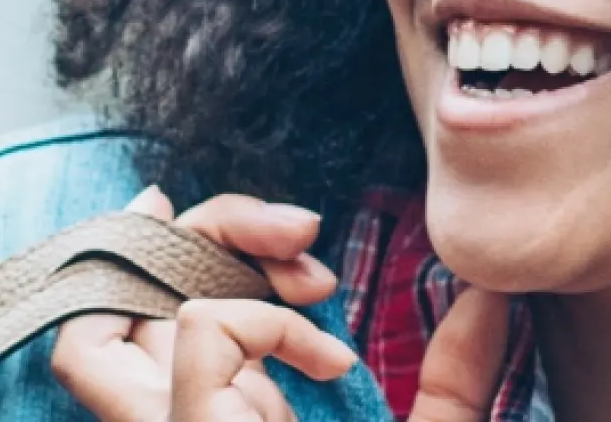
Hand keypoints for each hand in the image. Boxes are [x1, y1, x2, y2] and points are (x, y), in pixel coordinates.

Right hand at [49, 188, 517, 420]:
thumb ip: (452, 382)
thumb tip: (494, 300)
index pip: (154, 319)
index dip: (189, 249)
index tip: (286, 232)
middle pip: (117, 293)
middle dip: (207, 229)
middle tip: (304, 232)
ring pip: (116, 306)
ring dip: (213, 253)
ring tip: (308, 264)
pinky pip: (200, 328)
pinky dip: (267, 320)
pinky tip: (330, 360)